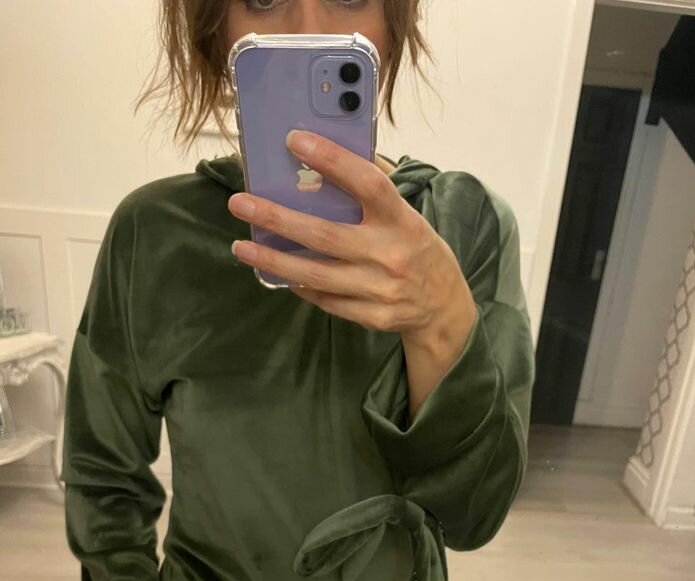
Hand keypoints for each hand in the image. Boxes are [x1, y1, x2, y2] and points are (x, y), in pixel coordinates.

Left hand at [228, 129, 475, 342]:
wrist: (444, 308)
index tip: (294, 140)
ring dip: (273, 260)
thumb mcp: (408, 217)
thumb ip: (375, 193)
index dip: (333, 160)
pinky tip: (277, 272)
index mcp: (402, 221)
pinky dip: (299, 286)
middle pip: (325, 235)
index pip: (367, 183)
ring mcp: (381, 290)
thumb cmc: (417, 250)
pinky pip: (326, 300)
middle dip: (278, 218)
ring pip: (316, 275)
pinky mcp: (372, 316)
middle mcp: (391, 255)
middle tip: (240, 204)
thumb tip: (328, 159)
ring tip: (242, 247)